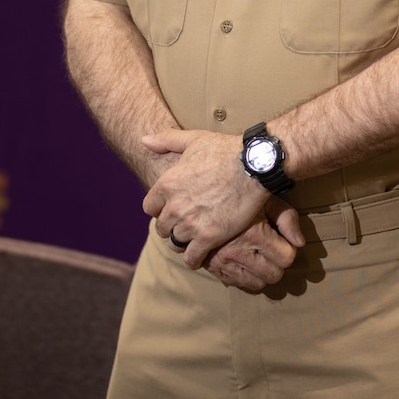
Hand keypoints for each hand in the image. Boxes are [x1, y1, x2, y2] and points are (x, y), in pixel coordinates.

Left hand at [142, 129, 278, 266]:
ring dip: (182, 243)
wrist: (254, 165)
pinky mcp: (209, 237)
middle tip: (185, 225)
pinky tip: (201, 255)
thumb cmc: (225, 150)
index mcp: (167, 184)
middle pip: (162, 228)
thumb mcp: (193, 139)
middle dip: (171, 227)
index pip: (150, 208)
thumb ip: (166, 140)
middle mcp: (175, 206)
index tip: (172, 209)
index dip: (160, 209)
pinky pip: (191, 257)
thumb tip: (144, 139)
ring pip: (175, 244)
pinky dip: (194, 259)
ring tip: (193, 240)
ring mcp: (191, 224)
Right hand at [202, 196, 303, 290]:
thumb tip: (300, 242)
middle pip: (274, 275)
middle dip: (277, 263)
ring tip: (258, 255)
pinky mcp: (213, 268)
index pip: (287, 258)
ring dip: (262, 272)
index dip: (289, 249)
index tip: (283, 240)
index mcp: (254, 234)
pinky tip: (245, 261)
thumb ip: (287, 218)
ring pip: (257, 284)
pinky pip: (238, 284)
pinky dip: (245, 276)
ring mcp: (224, 262)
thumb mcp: (266, 200)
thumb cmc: (241, 195)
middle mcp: (238, 252)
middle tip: (272, 248)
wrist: (203, 196)